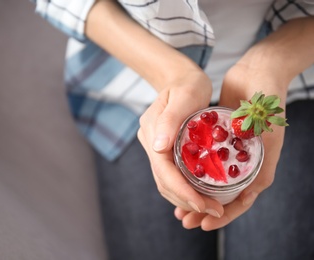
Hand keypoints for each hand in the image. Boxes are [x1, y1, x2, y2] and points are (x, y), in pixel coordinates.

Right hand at [137, 70, 224, 217]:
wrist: (179, 78)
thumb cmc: (186, 83)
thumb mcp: (184, 95)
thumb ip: (170, 120)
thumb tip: (158, 148)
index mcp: (152, 132)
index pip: (164, 170)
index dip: (182, 191)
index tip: (203, 205)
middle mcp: (150, 144)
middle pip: (164, 182)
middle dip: (187, 200)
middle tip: (214, 210)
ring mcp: (155, 148)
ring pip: (166, 183)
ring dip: (186, 199)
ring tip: (210, 207)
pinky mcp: (164, 151)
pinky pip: (172, 176)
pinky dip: (185, 190)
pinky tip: (201, 195)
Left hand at [174, 62, 286, 229]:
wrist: (260, 72)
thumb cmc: (268, 101)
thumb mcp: (268, 133)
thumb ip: (259, 159)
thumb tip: (244, 193)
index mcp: (259, 166)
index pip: (240, 200)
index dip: (223, 215)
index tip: (203, 224)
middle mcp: (244, 162)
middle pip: (223, 195)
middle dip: (202, 208)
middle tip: (184, 219)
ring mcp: (231, 151)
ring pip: (212, 181)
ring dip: (195, 194)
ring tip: (178, 206)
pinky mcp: (219, 140)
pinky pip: (206, 162)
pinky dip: (193, 173)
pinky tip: (179, 177)